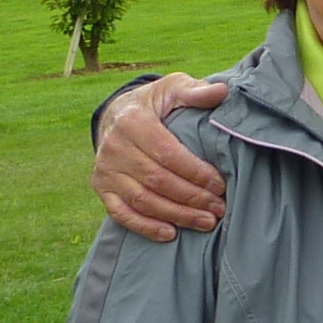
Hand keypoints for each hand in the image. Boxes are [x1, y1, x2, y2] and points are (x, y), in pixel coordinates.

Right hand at [93, 74, 229, 240]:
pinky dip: (145, 227)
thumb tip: (220, 91)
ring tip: (206, 222)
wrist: (118, 113)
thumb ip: (195, 91)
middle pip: (156, 180)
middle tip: (219, 208)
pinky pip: (121, 213)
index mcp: (133, 122)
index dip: (195, 172)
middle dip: (191, 198)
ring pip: (142, 200)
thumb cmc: (155, 102)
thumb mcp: (173, 88)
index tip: (220, 184)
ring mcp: (105, 170)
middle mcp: (114, 148)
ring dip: (175, 215)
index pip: (167, 154)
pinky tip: (170, 233)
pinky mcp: (101, 187)